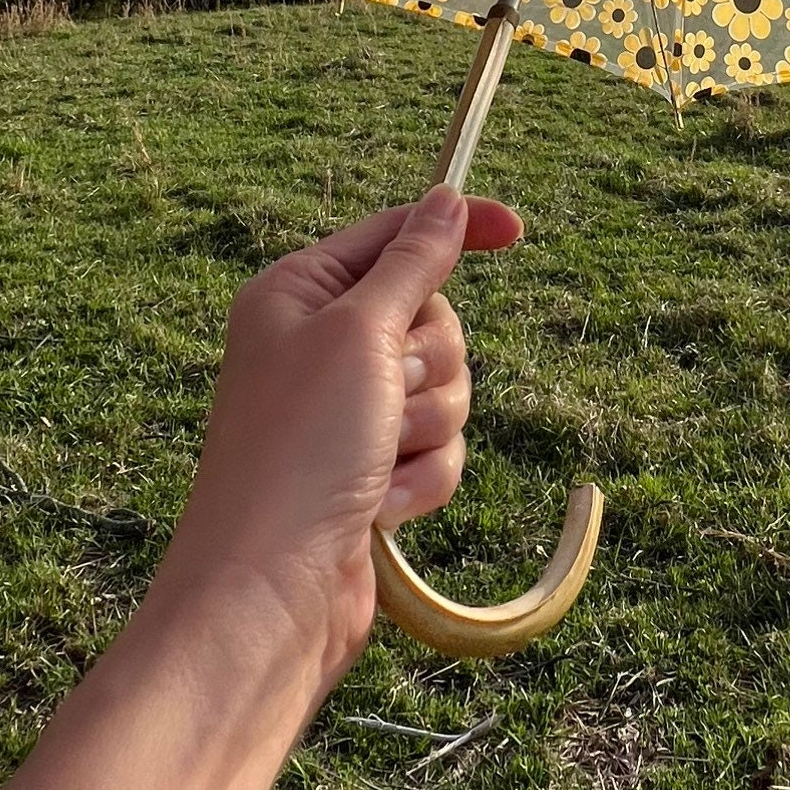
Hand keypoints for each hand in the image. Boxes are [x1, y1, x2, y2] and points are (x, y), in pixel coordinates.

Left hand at [148, 189, 520, 690]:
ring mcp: (349, 414)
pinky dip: (422, 480)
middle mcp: (321, 347)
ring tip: (378, 460)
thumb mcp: (360, 334)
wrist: (270, 591)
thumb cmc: (299, 449)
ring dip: (428, 429)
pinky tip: (379, 509)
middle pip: (433, 319)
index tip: (519, 231)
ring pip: (447, 390)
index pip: (394, 237)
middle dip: (431, 365)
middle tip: (389, 392)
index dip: (456, 231)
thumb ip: (412, 263)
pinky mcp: (373, 472)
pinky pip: (439, 451)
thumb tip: (448, 199)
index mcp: (299, 295)